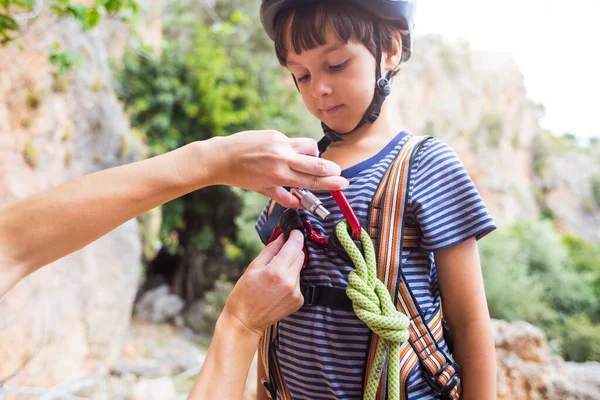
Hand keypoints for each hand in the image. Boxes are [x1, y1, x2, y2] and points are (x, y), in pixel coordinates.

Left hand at [209, 130, 347, 207]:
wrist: (221, 156)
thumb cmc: (240, 176)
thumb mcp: (262, 190)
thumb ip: (284, 197)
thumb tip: (300, 202)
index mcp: (279, 175)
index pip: (312, 181)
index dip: (330, 183)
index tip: (343, 183)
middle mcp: (282, 158)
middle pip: (317, 163)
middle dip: (331, 169)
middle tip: (338, 173)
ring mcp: (279, 143)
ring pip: (309, 146)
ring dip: (313, 155)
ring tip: (306, 163)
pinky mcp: (275, 133)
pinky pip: (293, 142)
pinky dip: (294, 150)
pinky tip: (281, 155)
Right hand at [222, 230, 304, 336]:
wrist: (245, 321)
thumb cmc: (244, 294)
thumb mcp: (253, 267)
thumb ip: (271, 250)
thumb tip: (281, 236)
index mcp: (277, 271)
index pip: (295, 245)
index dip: (295, 235)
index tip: (293, 231)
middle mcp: (290, 281)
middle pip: (300, 255)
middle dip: (292, 250)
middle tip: (280, 252)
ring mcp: (296, 292)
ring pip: (299, 269)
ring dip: (290, 266)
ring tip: (273, 275)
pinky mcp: (299, 301)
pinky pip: (298, 282)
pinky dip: (291, 279)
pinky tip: (277, 286)